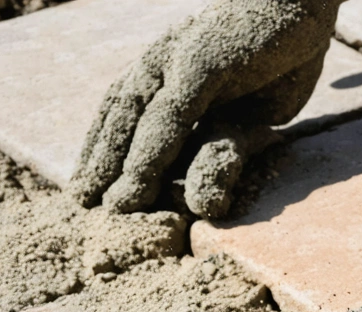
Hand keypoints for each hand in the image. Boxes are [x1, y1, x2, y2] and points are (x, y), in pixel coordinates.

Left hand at [74, 0, 340, 218]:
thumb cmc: (279, 53)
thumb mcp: (251, 117)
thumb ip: (222, 153)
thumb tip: (203, 204)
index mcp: (168, 70)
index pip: (124, 112)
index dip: (103, 148)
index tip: (89, 185)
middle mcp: (164, 63)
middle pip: (122, 118)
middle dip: (101, 161)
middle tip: (82, 203)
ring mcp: (178, 61)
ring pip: (138, 120)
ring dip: (121, 164)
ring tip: (115, 207)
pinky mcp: (200, 63)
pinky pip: (170, 114)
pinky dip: (151, 151)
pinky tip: (138, 183)